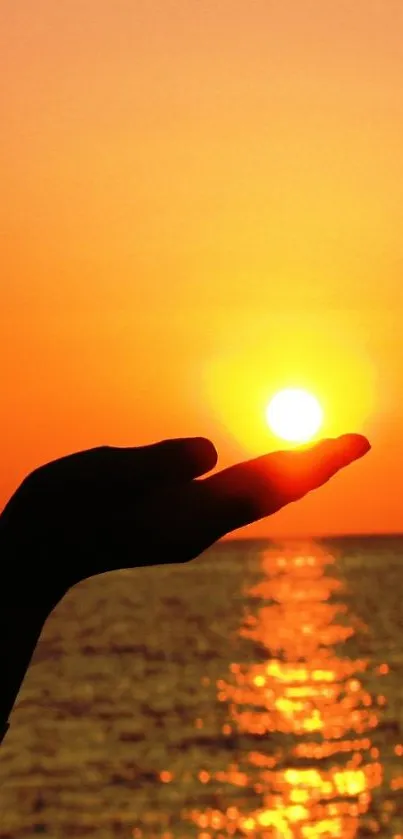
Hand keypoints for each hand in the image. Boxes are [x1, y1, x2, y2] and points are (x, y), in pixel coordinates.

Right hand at [0, 434, 369, 614]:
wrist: (34, 559)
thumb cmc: (57, 515)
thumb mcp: (97, 478)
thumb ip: (154, 464)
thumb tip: (210, 451)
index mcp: (185, 516)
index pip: (264, 485)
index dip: (310, 462)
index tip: (352, 442)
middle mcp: (196, 527)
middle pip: (269, 494)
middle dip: (312, 467)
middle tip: (355, 442)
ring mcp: (186, 529)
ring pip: (253, 498)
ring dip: (290, 474)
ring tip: (323, 453)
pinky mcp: (173, 525)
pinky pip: (231, 499)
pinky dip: (259, 480)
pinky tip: (264, 472)